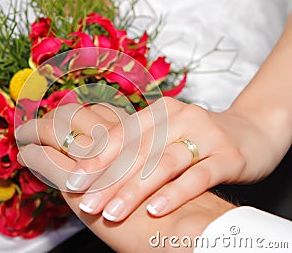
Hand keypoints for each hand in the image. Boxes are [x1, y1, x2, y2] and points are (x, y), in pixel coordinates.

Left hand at [16, 97, 274, 222]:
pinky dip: (174, 193)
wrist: (251, 132)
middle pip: (138, 151)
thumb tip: (92, 170)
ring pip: (163, 163)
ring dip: (134, 189)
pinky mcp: (228, 156)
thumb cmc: (197, 139)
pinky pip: (197, 176)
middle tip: (88, 204)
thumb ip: (136, 147)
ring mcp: (206, 135)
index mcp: (160, 112)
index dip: (96, 159)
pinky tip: (154, 210)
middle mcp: (181, 118)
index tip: (74, 183)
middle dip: (109, 180)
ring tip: (112, 212)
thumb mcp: (165, 136)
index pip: (122, 135)